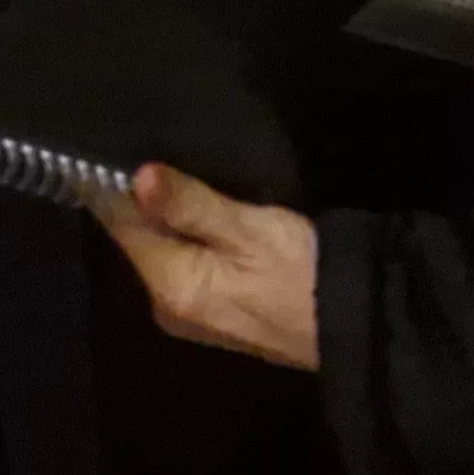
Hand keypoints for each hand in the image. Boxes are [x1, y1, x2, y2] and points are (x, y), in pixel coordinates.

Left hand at [88, 163, 320, 371]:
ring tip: (172, 170)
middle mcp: (169, 306)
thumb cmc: (304, 273)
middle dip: (141, 200)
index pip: (121, 226)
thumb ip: (191, 205)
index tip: (115, 145)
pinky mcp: (219, 312)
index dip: (115, 185)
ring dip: (167, 218)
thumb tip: (137, 177)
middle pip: (140, 239)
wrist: (358, 329)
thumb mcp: (250, 229)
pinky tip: (200, 211)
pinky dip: (187, 238)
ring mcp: (194, 314)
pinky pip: (186, 265)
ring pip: (164, 252)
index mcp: (169, 286)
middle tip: (147, 147)